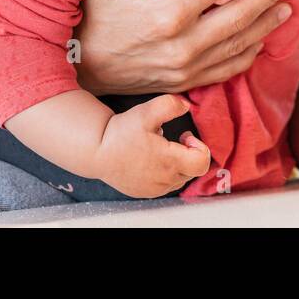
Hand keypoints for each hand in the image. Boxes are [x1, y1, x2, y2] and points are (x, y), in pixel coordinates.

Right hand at [75, 0, 297, 95]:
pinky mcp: (186, 84)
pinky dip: (249, 54)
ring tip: (286, 4)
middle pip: (241, 14)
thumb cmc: (89, 22)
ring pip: (240, 44)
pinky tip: (261, 40)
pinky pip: (228, 70)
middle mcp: (184, 44)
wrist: (75, 73)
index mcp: (167, 14)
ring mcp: (188, 68)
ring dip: (267, 23)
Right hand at [93, 95, 210, 198]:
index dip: (200, 146)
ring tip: (160, 148)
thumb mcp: (146, 112)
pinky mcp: (145, 193)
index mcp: (169, 162)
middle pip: (193, 170)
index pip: (202, 162)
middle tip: (175, 140)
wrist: (96, 151)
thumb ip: (169, 105)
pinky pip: (165, 185)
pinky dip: (165, 172)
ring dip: (177, 163)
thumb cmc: (121, 133)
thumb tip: (186, 106)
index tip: (185, 135)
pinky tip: (151, 159)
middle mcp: (164, 180)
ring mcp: (155, 189)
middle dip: (189, 153)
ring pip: (180, 178)